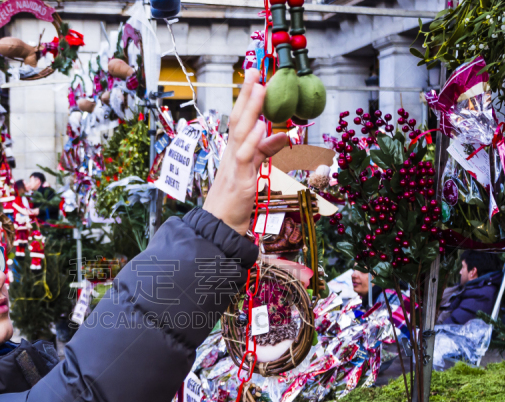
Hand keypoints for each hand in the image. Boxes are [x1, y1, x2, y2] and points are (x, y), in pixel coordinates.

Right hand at [203, 68, 289, 233]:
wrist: (220, 226)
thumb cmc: (234, 200)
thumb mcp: (253, 170)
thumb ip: (266, 151)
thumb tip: (284, 135)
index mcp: (234, 151)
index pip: (240, 119)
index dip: (246, 98)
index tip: (254, 77)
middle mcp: (232, 154)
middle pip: (238, 119)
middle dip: (246, 94)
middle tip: (254, 70)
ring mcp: (234, 166)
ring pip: (241, 133)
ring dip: (250, 110)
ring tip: (260, 88)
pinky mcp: (240, 181)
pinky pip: (245, 157)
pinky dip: (252, 141)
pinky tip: (260, 127)